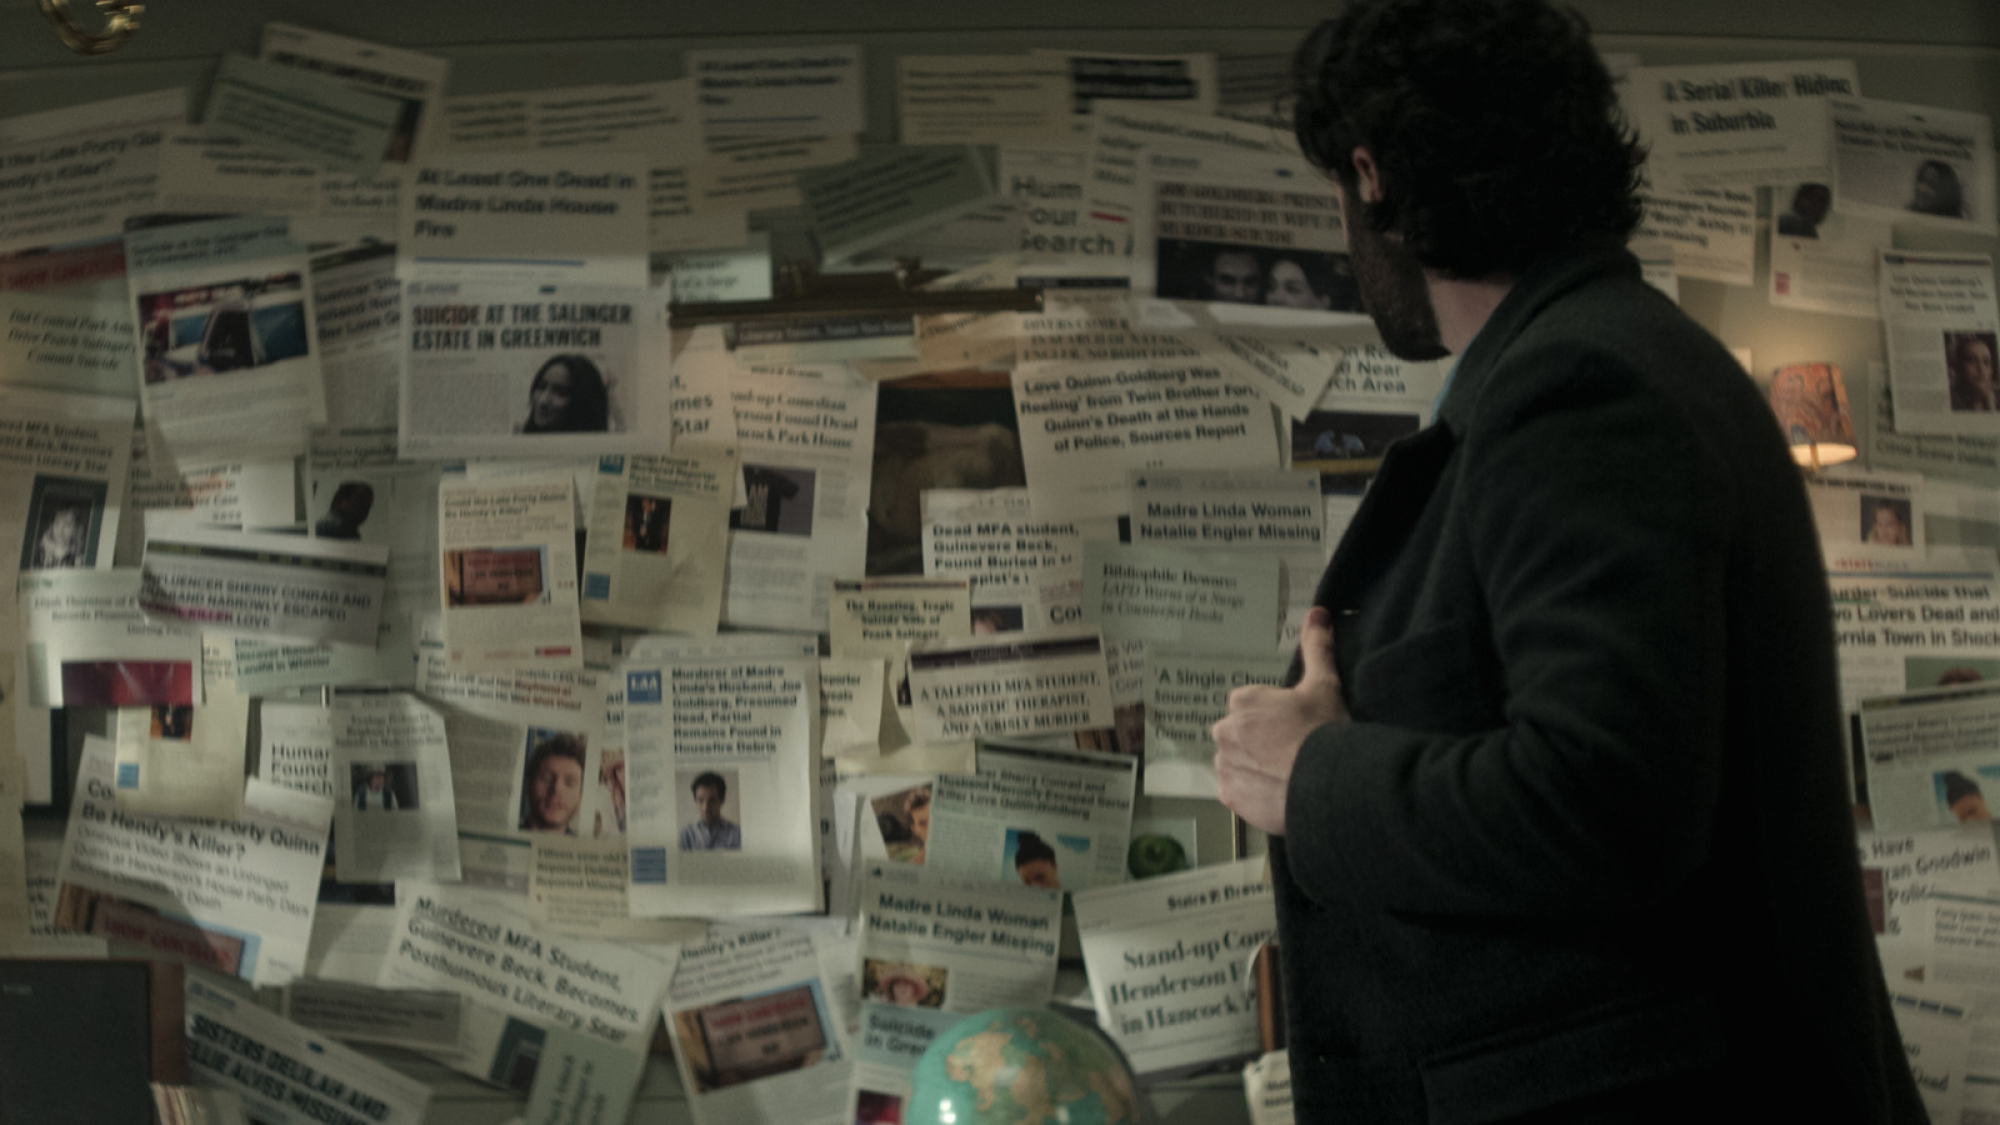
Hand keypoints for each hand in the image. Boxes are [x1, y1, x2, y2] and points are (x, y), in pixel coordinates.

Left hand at [1211, 606, 1348, 835]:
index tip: (1295, 728)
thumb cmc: (1324, 730)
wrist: (1329, 784)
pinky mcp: (1229, 797)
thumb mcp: (1324, 685)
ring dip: (1253, 766)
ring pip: (1236, 762)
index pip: (1252, 707)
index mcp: (1243, 701)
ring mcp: (1225, 765)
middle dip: (1260, 742)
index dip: (1275, 718)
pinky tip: (1276, 792)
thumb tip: (1317, 612)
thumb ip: (1316, 648)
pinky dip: (1251, 792)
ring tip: (1285, 775)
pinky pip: (1236, 791)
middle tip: (1291, 752)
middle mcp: (1225, 731)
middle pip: (1240, 734)